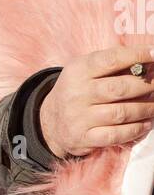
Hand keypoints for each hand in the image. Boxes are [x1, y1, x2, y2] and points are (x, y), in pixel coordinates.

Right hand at [39, 47, 153, 158]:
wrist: (50, 123)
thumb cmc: (77, 91)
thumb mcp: (84, 71)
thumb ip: (110, 65)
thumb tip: (146, 63)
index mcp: (78, 70)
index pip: (111, 59)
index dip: (136, 56)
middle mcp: (76, 93)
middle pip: (119, 88)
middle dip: (146, 86)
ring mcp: (79, 117)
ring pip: (120, 113)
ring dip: (145, 109)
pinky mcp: (83, 138)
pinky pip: (115, 135)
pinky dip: (135, 129)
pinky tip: (146, 124)